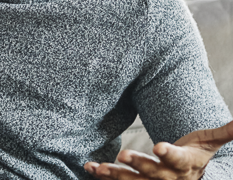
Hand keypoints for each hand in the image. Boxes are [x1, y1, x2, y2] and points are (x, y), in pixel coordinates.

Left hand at [85, 120, 232, 178]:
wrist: (188, 178)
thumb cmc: (195, 155)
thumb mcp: (208, 143)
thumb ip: (223, 133)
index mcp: (184, 165)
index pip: (178, 160)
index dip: (169, 154)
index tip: (158, 146)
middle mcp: (167, 177)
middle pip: (153, 173)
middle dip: (138, 164)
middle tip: (123, 154)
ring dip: (115, 174)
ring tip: (100, 167)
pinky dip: (103, 175)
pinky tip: (90, 167)